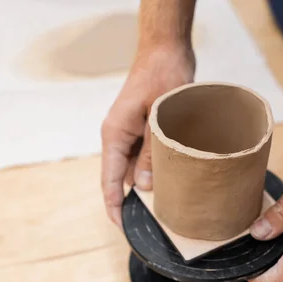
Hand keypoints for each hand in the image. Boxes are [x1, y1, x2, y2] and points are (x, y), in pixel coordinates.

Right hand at [101, 46, 194, 226]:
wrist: (166, 51)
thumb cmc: (163, 76)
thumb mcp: (160, 116)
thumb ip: (152, 152)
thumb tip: (146, 187)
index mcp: (114, 135)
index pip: (110, 180)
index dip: (115, 207)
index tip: (124, 229)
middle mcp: (118, 137)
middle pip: (122, 179)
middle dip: (135, 202)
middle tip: (155, 225)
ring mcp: (129, 134)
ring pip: (135, 170)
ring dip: (148, 186)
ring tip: (166, 209)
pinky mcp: (142, 131)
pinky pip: (145, 158)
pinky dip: (156, 171)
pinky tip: (172, 182)